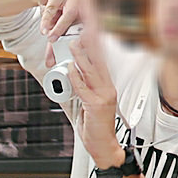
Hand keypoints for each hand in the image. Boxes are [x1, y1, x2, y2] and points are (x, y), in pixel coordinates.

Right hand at [34, 0, 93, 50]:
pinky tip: (44, 29)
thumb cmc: (53, 7)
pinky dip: (47, 20)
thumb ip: (56, 39)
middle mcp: (83, 1)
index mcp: (87, 9)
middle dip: (79, 36)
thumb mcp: (56, 23)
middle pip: (83, 21)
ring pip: (69, 14)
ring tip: (50, 38)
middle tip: (72, 48)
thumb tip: (51, 61)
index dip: (93, 39)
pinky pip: (53, 9)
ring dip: (59, 28)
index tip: (89, 52)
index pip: (93, 26)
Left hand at [68, 27, 123, 166]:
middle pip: (98, 62)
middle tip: (84, 30)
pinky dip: (76, 77)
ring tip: (74, 44)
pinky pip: (83, 88)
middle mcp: (107, 89)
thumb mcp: (87, 105)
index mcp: (106, 87)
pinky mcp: (96, 105)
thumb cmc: (96, 128)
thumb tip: (70, 76)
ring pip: (91, 72)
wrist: (104, 147)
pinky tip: (71, 68)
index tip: (91, 32)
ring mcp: (103, 97)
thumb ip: (81, 90)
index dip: (96, 47)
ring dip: (81, 57)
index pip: (101, 63)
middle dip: (91, 45)